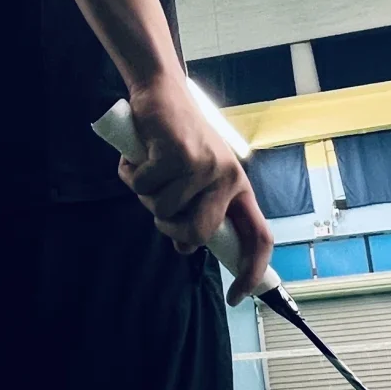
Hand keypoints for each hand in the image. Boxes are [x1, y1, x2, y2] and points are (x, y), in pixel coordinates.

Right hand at [118, 75, 273, 304]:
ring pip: (162, 210)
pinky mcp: (177, 152)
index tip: (237, 298)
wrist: (162, 91)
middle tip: (158, 204)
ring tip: (150, 167)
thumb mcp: (195, 178)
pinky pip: (143, 186)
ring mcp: (204, 165)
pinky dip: (131, 174)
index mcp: (237, 187)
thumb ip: (195, 210)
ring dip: (145, 194)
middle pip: (196, 233)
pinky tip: (139, 153)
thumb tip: (186, 247)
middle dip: (168, 228)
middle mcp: (227, 177)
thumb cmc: (177, 139)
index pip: (259, 237)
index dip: (252, 271)